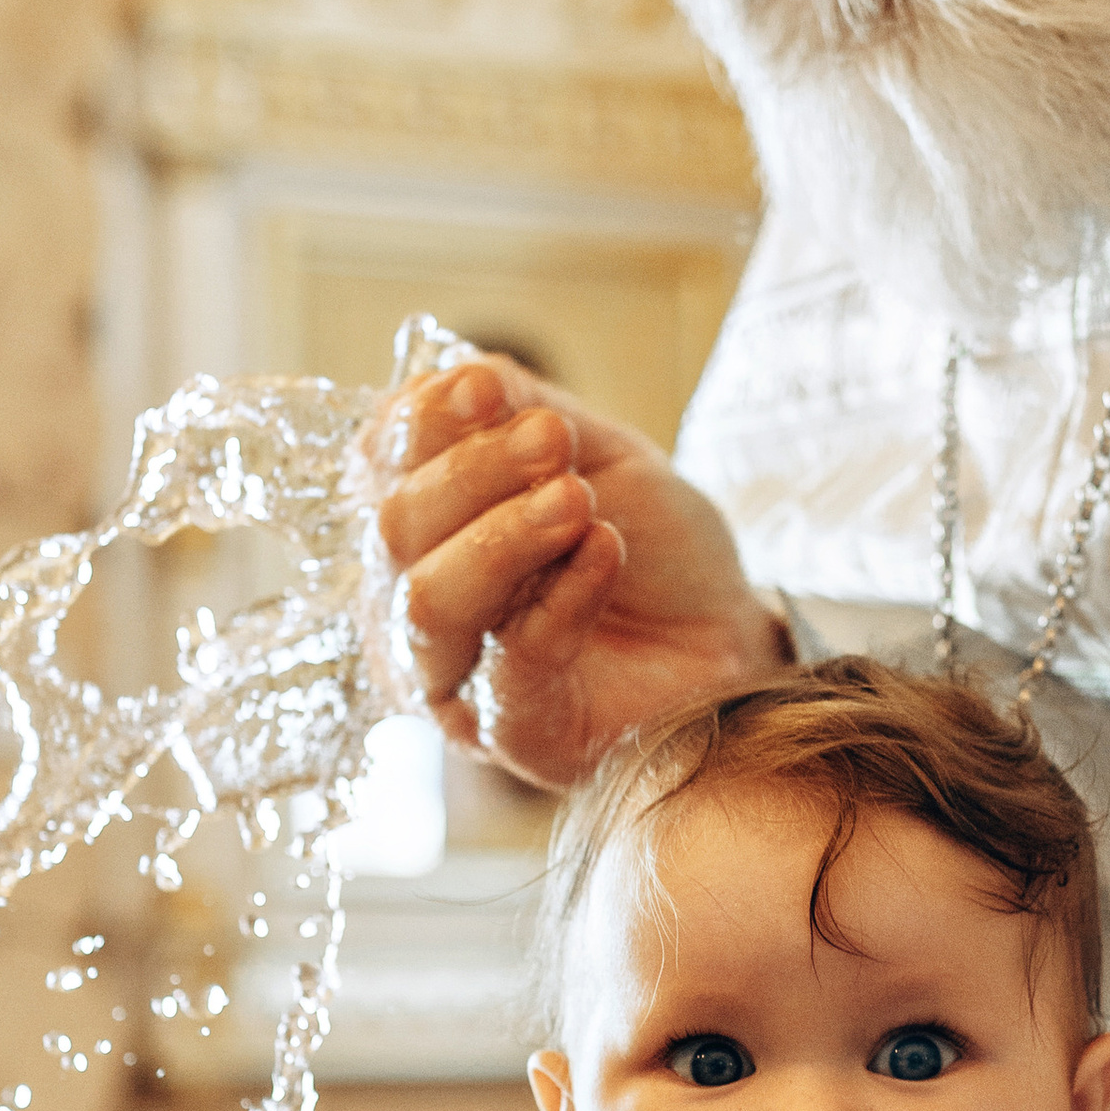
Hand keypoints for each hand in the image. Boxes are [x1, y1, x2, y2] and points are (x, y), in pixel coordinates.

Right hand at [359, 354, 787, 789]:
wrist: (731, 630)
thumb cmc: (655, 547)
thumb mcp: (595, 452)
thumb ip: (523, 413)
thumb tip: (461, 374)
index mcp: (421, 526)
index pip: (377, 467)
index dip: (421, 423)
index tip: (488, 388)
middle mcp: (414, 604)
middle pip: (394, 531)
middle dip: (473, 473)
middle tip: (555, 446)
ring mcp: (456, 678)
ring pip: (429, 604)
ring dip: (504, 537)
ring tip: (576, 500)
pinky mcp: (512, 736)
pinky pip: (511, 663)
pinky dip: (561, 596)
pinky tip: (606, 551)